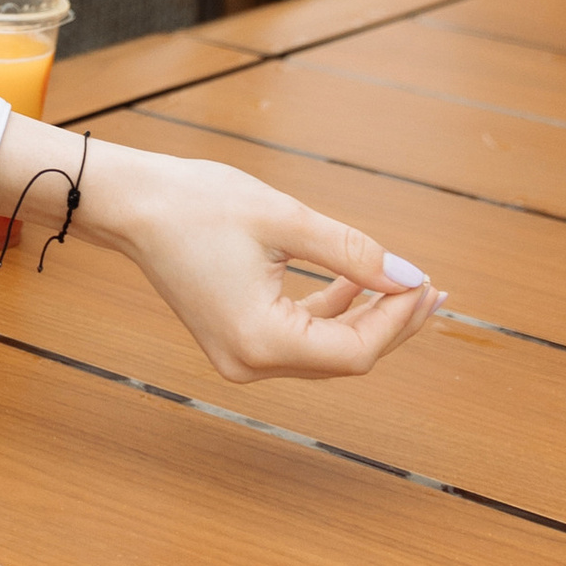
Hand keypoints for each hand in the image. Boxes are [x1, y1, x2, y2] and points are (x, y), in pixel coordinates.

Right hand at [0, 125, 441, 384]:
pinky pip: (299, 337)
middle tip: (433, 291)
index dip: (397, 320)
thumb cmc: (198, 203)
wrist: (132, 203)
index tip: (427, 284)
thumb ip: (351, 251)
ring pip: (324, 349)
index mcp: (261, 341)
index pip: (353, 350)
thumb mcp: (284, 219)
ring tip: (407, 285)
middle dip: (391, 323)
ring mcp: (240, 356)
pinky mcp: (236, 339)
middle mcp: (250, 363)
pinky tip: (356, 282)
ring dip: (366, 318)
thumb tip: (407, 276)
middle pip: (343, 357)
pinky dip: (331, 312)